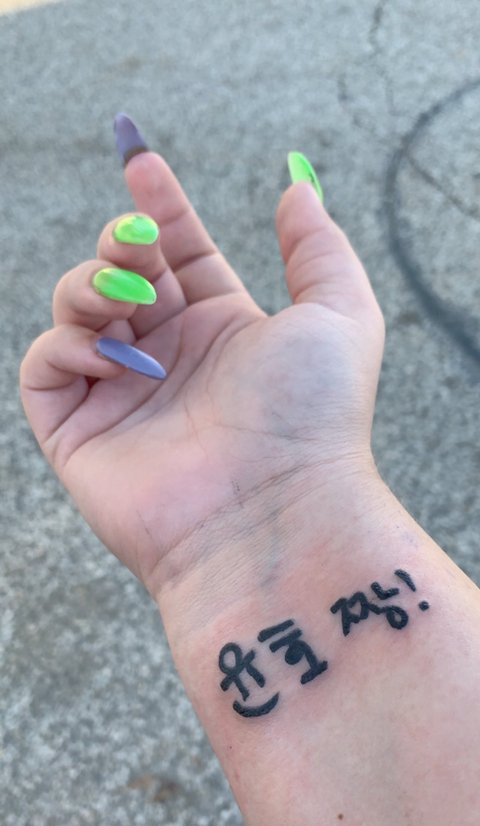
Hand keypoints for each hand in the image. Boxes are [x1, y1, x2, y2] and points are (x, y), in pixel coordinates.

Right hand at [20, 152, 384, 597]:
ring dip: (93, 286)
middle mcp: (169, 359)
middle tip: (141, 250)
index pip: (178, 253)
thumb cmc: (313, 419)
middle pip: (120, 270)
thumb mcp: (341, 314)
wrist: (272, 514)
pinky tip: (115, 363)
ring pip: (75, 307)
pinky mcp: (79, 433)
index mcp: (222, 329)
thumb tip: (297, 188)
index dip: (158, 205)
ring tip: (134, 308)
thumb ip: (319, 245)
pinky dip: (69, 346)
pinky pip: (45, 365)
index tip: (141, 158)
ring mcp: (122, 395)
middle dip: (122, 242)